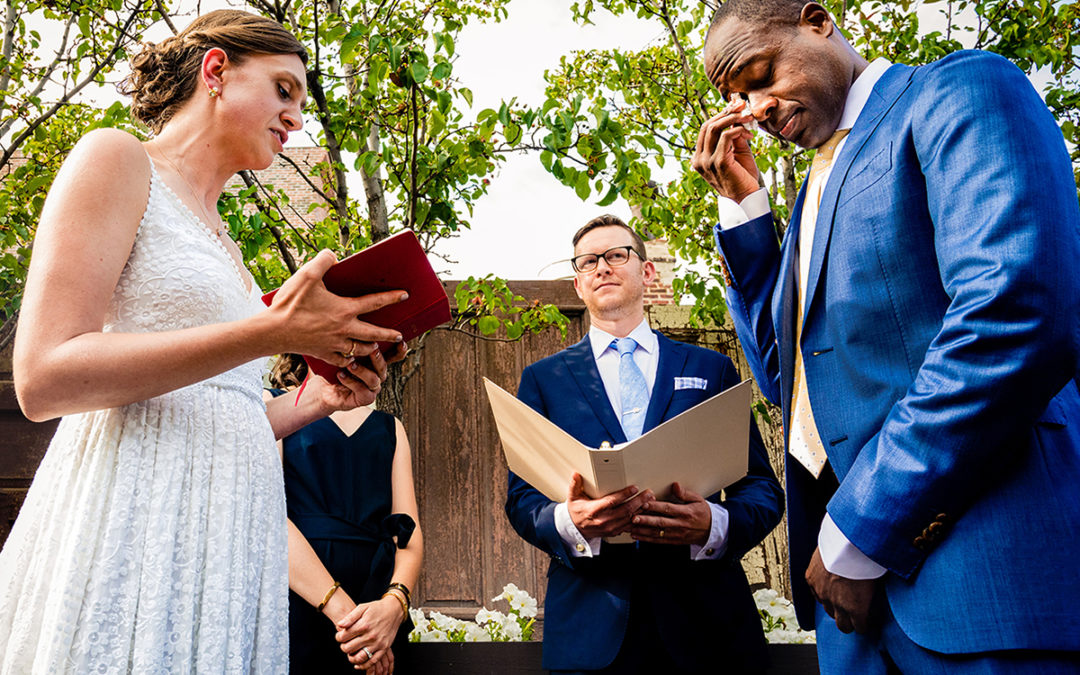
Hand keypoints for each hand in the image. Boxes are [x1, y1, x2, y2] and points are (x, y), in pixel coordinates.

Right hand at [267, 250, 406, 366]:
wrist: (272, 331)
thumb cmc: (290, 303)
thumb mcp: (307, 274)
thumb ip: (323, 261)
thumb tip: (334, 257)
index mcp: (344, 309)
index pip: (375, 302)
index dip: (392, 297)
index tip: (405, 295)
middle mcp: (344, 329)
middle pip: (374, 334)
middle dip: (388, 335)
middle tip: (399, 335)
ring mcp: (334, 344)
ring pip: (360, 350)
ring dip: (370, 348)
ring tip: (375, 346)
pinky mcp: (323, 354)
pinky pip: (342, 361)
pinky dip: (349, 361)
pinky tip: (350, 360)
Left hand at [335, 596, 404, 669]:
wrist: (394, 610)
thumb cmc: (377, 608)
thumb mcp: (362, 607)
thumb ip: (350, 617)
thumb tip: (339, 625)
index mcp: (363, 625)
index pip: (343, 637)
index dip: (338, 637)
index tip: (340, 636)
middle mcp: (371, 636)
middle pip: (349, 648)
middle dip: (343, 646)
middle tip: (345, 643)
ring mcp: (378, 643)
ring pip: (359, 657)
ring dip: (351, 657)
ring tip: (350, 652)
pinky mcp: (384, 648)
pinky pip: (372, 661)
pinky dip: (363, 665)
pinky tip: (357, 664)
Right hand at [566, 472, 652, 538]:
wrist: (576, 530)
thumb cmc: (576, 512)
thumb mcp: (573, 498)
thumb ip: (575, 485)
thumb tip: (576, 474)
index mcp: (593, 510)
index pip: (611, 502)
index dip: (624, 495)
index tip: (634, 488)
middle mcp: (603, 520)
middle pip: (625, 510)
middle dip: (639, 501)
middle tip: (648, 492)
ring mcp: (610, 528)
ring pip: (630, 519)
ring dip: (641, 509)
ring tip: (650, 500)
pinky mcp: (615, 532)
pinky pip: (630, 526)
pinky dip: (639, 519)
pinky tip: (645, 513)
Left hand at [630, 482, 711, 545]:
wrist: (712, 531)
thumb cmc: (703, 512)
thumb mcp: (698, 499)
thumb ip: (685, 493)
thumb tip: (675, 485)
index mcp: (685, 512)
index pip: (668, 508)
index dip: (655, 506)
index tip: (644, 503)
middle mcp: (680, 524)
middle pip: (660, 522)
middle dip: (646, 520)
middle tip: (633, 518)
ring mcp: (676, 534)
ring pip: (657, 533)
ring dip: (643, 531)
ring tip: (631, 528)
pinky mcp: (674, 540)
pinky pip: (659, 540)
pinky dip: (647, 539)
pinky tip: (637, 536)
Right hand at [691, 99, 760, 202]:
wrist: (747, 197)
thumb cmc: (742, 176)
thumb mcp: (736, 152)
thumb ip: (733, 136)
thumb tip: (735, 115)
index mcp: (699, 157)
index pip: (705, 129)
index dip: (720, 115)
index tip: (735, 107)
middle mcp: (699, 160)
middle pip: (707, 126)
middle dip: (726, 113)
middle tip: (742, 107)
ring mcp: (707, 162)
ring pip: (714, 128)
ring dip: (733, 118)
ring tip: (747, 117)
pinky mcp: (718, 162)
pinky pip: (726, 137)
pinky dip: (738, 130)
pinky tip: (748, 134)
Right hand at [806, 547, 879, 633]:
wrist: (845, 539)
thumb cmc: (865, 558)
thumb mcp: (876, 581)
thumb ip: (871, 596)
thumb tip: (873, 600)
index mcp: (856, 608)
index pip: (860, 628)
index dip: (864, 625)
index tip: (867, 620)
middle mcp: (837, 604)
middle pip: (843, 626)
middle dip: (849, 622)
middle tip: (854, 616)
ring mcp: (822, 592)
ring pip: (827, 610)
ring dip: (835, 608)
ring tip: (841, 599)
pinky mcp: (811, 579)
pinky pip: (816, 594)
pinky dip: (822, 593)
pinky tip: (829, 586)